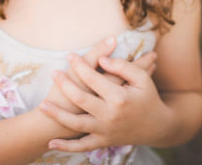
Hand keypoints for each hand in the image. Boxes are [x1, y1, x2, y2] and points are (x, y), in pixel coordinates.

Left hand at [38, 52, 167, 151]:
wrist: (158, 127)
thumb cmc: (148, 98)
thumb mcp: (142, 79)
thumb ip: (123, 67)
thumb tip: (102, 60)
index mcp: (120, 97)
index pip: (93, 78)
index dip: (80, 65)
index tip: (70, 55)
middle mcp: (110, 115)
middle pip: (80, 98)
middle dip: (64, 85)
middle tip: (54, 73)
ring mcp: (105, 131)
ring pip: (76, 124)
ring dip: (57, 115)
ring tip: (43, 105)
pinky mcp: (104, 142)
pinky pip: (82, 146)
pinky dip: (66, 147)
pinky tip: (51, 143)